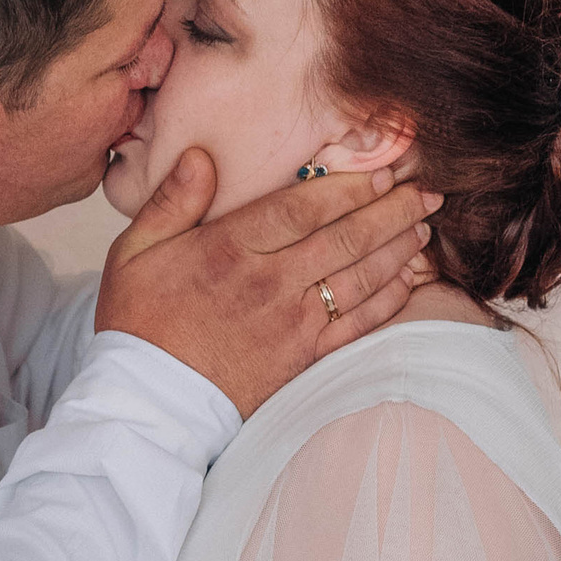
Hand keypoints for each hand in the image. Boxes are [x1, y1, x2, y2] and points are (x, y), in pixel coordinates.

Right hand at [94, 154, 435, 419]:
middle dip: (391, 211)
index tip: (380, 172)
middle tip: (425, 192)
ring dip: (398, 249)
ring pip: (360, 277)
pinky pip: (357, 324)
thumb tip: (200, 156)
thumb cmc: (139, 323)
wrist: (149, 404)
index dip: (348, 187)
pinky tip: (409, 280)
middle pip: (345, 237)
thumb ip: (172, 200)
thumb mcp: (135, 251)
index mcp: (229, 248)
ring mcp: (292, 323)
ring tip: (424, 226)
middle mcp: (269, 282)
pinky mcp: (303, 357)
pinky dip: (389, 300)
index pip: (303, 207)